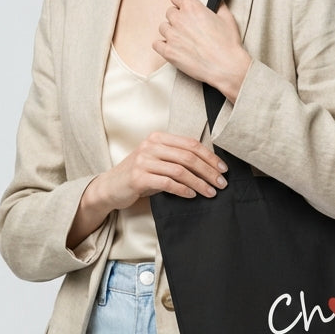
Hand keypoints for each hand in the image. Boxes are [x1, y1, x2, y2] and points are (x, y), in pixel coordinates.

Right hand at [97, 131, 227, 207]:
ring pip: (180, 171)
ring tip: (211, 192)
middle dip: (209, 171)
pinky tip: (192, 195)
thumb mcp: (158, 161)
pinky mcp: (139, 177)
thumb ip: (177, 158)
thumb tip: (209, 167)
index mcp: (158, 138)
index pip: (191, 144)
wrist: (111, 187)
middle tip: (221, 183)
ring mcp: (143, 161)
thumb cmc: (139, 175)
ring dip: (199, 183)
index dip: (210, 157)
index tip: (223, 169)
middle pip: (188, 157)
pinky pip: (168, 183)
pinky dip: (183, 190)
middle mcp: (150, 146)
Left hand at [154, 0, 250, 101]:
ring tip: (182, 39)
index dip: (180, 2)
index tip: (184, 8)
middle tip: (187, 27)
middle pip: (169, 12)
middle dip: (177, 18)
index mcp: (192, 7)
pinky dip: (162, 45)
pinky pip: (156, 44)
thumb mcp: (227, 18)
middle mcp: (179, 19)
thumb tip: (217, 0)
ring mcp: (172, 36)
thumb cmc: (228, 43)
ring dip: (170, 32)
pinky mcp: (168, 52)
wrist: (226, 66)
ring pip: (163, 28)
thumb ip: (219, 6)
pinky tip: (172, 48)